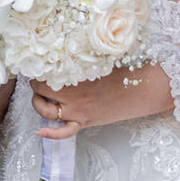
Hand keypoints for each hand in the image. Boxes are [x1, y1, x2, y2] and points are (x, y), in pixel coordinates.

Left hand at [31, 64, 172, 139]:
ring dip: (38, 104)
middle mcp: (73, 94)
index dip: (38, 69)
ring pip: (45, 111)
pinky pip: (63, 132)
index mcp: (76, 75)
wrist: (143, 90)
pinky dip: (49, 134)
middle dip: (36, 84)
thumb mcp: (101, 59)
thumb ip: (84, 57)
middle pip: (41, 90)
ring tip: (40, 97)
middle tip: (38, 79)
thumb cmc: (127, 71)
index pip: (45, 72)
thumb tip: (72, 46)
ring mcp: (78, 111)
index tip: (38, 65)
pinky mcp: (85, 122)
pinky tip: (39, 132)